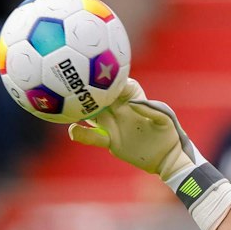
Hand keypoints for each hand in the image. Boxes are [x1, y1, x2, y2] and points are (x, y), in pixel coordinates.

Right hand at [68, 79, 200, 182]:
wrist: (166, 158)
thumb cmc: (168, 134)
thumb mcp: (164, 120)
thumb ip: (150, 109)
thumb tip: (133, 104)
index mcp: (133, 98)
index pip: (117, 83)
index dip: (107, 76)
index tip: (97, 71)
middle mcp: (119, 108)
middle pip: (98, 94)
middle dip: (85, 86)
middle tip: (70, 79)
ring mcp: (112, 124)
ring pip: (91, 113)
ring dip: (78, 109)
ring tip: (62, 103)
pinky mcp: (110, 140)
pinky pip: (93, 136)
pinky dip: (82, 134)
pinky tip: (72, 131)